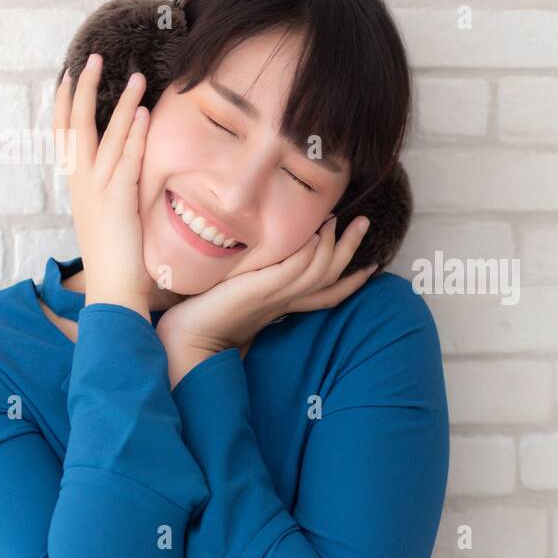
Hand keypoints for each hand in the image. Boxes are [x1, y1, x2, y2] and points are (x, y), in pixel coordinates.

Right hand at [55, 53, 152, 316]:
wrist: (113, 290)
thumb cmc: (115, 258)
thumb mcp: (109, 216)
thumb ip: (112, 191)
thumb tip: (122, 176)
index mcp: (77, 185)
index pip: (65, 134)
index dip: (66, 102)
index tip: (70, 74)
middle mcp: (82, 183)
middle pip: (76, 124)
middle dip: (85, 88)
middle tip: (95, 58)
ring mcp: (99, 190)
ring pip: (107, 135)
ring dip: (121, 102)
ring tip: (135, 75)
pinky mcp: (119, 200)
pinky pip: (127, 159)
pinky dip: (134, 133)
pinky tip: (142, 112)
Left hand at [156, 212, 376, 386]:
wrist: (187, 339)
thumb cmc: (206, 318)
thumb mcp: (239, 298)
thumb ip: (256, 285)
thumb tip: (261, 265)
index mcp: (284, 307)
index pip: (328, 295)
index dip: (352, 281)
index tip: (371, 263)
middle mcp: (285, 302)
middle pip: (330, 278)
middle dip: (350, 250)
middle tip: (364, 221)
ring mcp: (275, 296)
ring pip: (318, 272)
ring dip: (333, 245)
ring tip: (339, 219)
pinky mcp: (260, 290)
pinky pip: (293, 271)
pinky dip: (308, 254)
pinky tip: (316, 235)